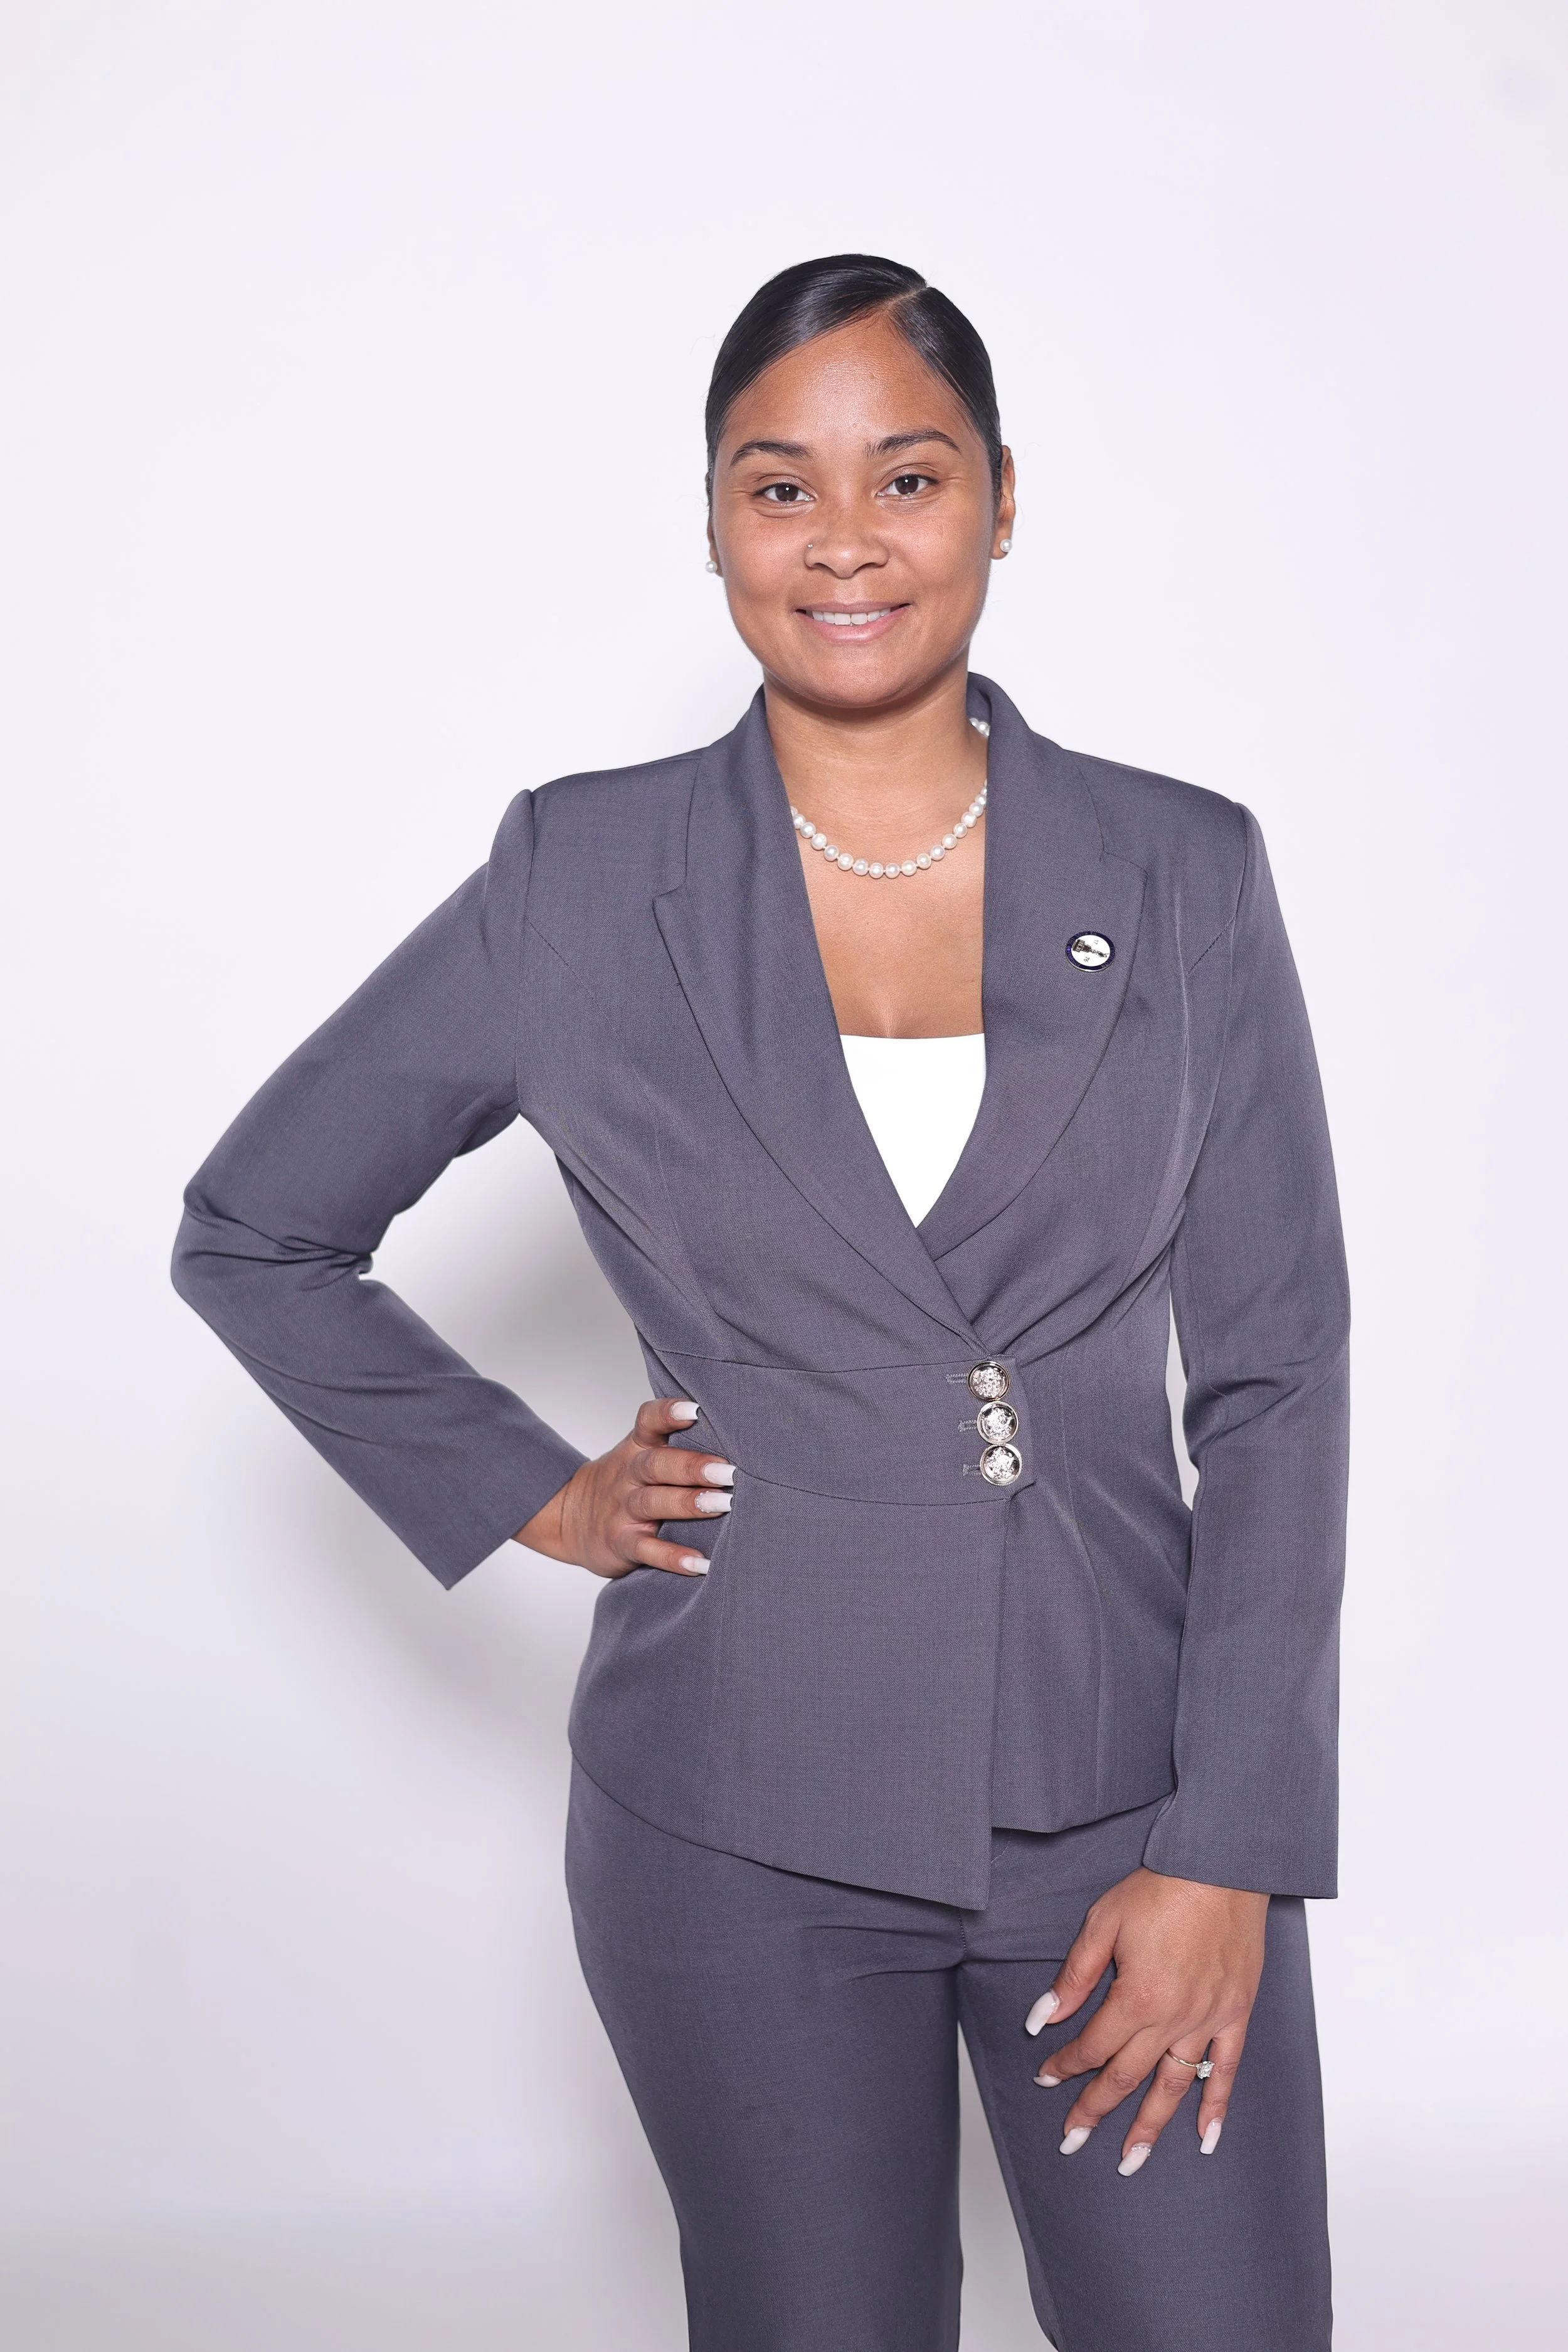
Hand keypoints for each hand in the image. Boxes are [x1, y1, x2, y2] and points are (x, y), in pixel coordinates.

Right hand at [514, 1397, 729, 1579]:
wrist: (568, 1517)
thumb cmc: (624, 1482)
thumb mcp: (640, 1454)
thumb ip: (677, 1443)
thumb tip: (740, 1437)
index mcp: (638, 1448)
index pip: (649, 1422)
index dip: (669, 1413)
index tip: (695, 1410)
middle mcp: (629, 1475)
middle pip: (656, 1464)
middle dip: (693, 1466)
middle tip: (728, 1471)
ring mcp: (622, 1510)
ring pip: (652, 1503)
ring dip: (688, 1503)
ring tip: (723, 1504)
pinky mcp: (620, 1543)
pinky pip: (646, 1550)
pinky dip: (673, 1557)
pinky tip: (700, 1562)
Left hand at [1024, 1866, 1267, 2175]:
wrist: (1221, 1866)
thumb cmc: (1162, 1888)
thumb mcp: (1103, 1922)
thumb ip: (1074, 1976)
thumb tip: (1043, 2018)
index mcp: (1136, 1996)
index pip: (1093, 2046)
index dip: (1066, 2064)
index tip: (1046, 2077)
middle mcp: (1173, 2018)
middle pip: (1127, 2077)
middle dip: (1095, 2110)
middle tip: (1072, 2141)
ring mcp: (1208, 2019)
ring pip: (1174, 2086)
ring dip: (1150, 2126)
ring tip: (1130, 2160)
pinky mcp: (1236, 2014)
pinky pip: (1225, 2070)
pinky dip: (1215, 2106)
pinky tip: (1204, 2139)